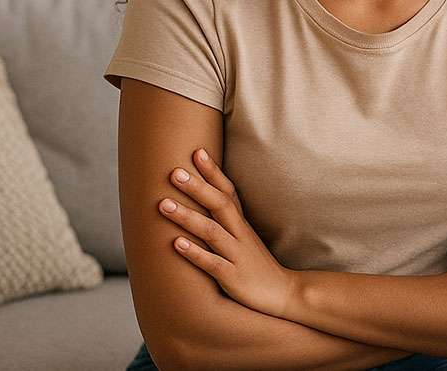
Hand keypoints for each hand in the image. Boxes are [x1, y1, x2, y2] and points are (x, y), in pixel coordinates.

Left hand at [158, 148, 296, 317]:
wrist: (283, 294)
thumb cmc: (256, 266)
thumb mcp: (244, 239)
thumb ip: (226, 223)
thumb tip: (202, 203)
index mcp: (241, 225)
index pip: (228, 192)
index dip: (214, 172)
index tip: (198, 152)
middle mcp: (240, 235)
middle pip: (219, 205)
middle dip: (197, 187)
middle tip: (174, 172)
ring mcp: (237, 255)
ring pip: (211, 231)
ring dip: (187, 216)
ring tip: (163, 204)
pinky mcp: (233, 277)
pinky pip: (212, 263)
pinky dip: (195, 253)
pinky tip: (176, 244)